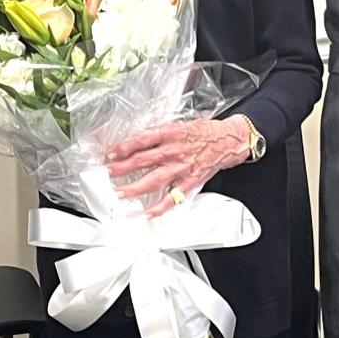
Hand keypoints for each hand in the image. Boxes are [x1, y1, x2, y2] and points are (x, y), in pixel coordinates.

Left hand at [106, 117, 251, 217]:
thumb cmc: (204, 131)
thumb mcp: (180, 124)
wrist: (229, 140)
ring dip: (136, 188)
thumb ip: (160, 133)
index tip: (111, 153)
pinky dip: (161, 206)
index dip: (125, 146)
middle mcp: (174, 151)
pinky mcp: (190, 181)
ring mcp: (182, 168)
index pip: (143, 140)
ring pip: (155, 180)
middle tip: (108, 172)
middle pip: (144, 160)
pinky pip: (173, 196)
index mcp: (170, 134)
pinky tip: (149, 213)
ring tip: (121, 194)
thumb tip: (138, 140)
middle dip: (123, 167)